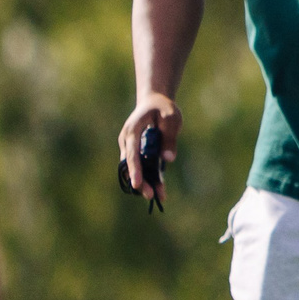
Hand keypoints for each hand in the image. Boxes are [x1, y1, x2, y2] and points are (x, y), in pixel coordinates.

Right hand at [119, 93, 180, 207]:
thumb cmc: (163, 108)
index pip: (132, 152)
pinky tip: (161, 191)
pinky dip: (150, 179)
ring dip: (146, 183)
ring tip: (160, 196)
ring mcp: (130, 148)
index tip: (136, 183)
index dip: (134, 169)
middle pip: (130, 165)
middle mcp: (127, 141)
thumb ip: (169, 138)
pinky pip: (142, 168)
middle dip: (140, 181)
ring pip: (135, 169)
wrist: (155, 103)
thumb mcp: (171, 118)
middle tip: (150, 195)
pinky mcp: (137, 153)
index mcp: (132, 130)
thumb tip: (167, 159)